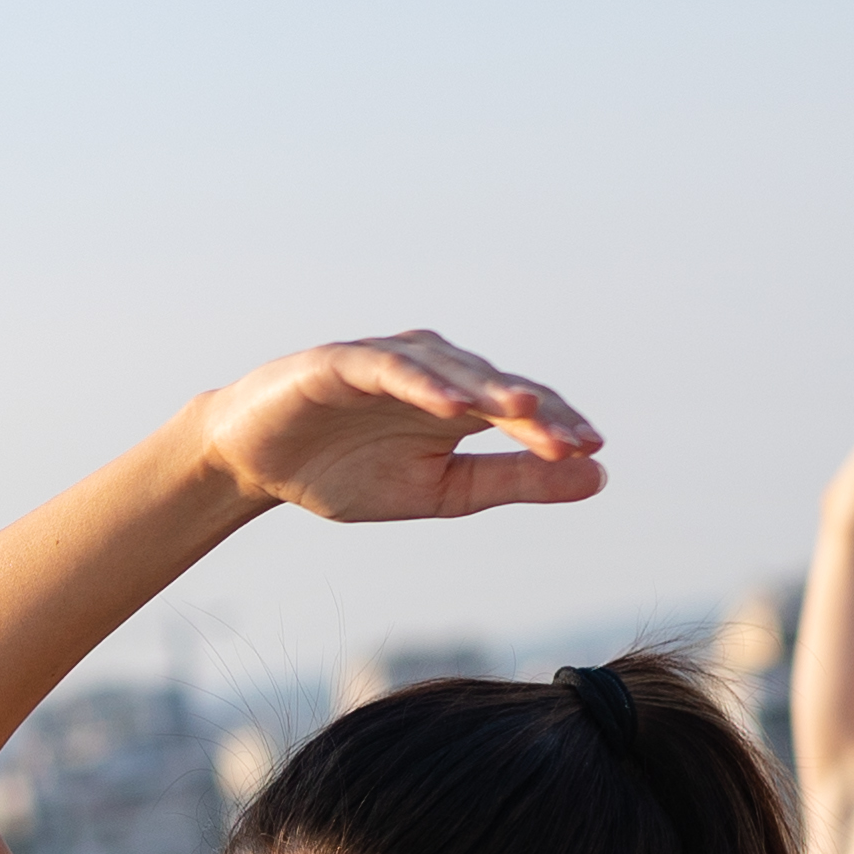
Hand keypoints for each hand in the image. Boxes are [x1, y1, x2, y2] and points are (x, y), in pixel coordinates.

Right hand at [188, 333, 604, 526]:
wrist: (256, 463)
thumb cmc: (345, 472)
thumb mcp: (440, 492)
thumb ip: (514, 481)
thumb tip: (597, 475)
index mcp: (460, 404)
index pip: (521, 411)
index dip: (557, 429)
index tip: (593, 451)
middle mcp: (434, 372)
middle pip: (496, 387)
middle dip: (537, 414)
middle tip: (573, 441)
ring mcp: (389, 362)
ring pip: (451, 370)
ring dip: (490, 390)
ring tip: (527, 413)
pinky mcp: (343, 361)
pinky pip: (390, 368)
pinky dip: (422, 383)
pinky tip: (451, 406)